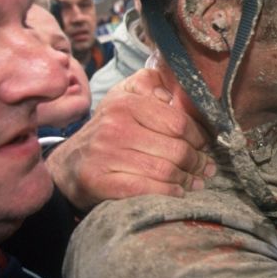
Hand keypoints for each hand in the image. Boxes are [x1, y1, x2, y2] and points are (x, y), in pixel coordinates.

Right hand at [46, 68, 215, 211]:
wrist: (70, 164)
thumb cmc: (109, 129)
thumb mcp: (125, 97)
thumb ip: (151, 85)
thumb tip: (176, 94)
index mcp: (126, 103)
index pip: (178, 122)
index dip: (199, 136)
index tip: (206, 145)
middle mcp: (114, 127)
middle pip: (176, 148)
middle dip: (197, 161)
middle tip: (205, 167)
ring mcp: (106, 155)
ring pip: (165, 171)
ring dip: (187, 179)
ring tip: (195, 181)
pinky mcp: (100, 182)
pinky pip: (147, 189)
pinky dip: (168, 193)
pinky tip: (177, 192)